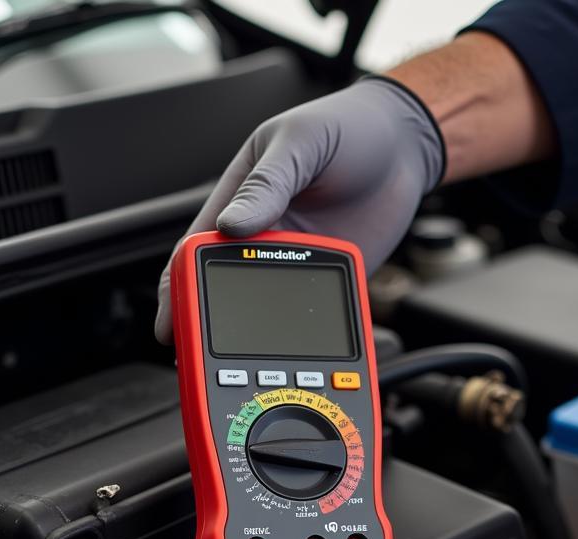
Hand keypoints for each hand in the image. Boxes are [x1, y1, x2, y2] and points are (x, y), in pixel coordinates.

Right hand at [154, 77, 443, 341]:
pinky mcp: (334, 277)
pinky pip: (316, 312)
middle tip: (202, 361)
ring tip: (252, 369)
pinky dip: (309, 335)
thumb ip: (268, 184)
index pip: (198, 251)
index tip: (172, 322)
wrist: (404, 145)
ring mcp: (299, 261)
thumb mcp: (300, 144)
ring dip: (261, 338)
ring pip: (269, 309)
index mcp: (240, 201)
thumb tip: (233, 224)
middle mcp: (265, 238)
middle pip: (226, 291)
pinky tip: (303, 355)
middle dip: (211, 326)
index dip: (180, 289)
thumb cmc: (346, 129)